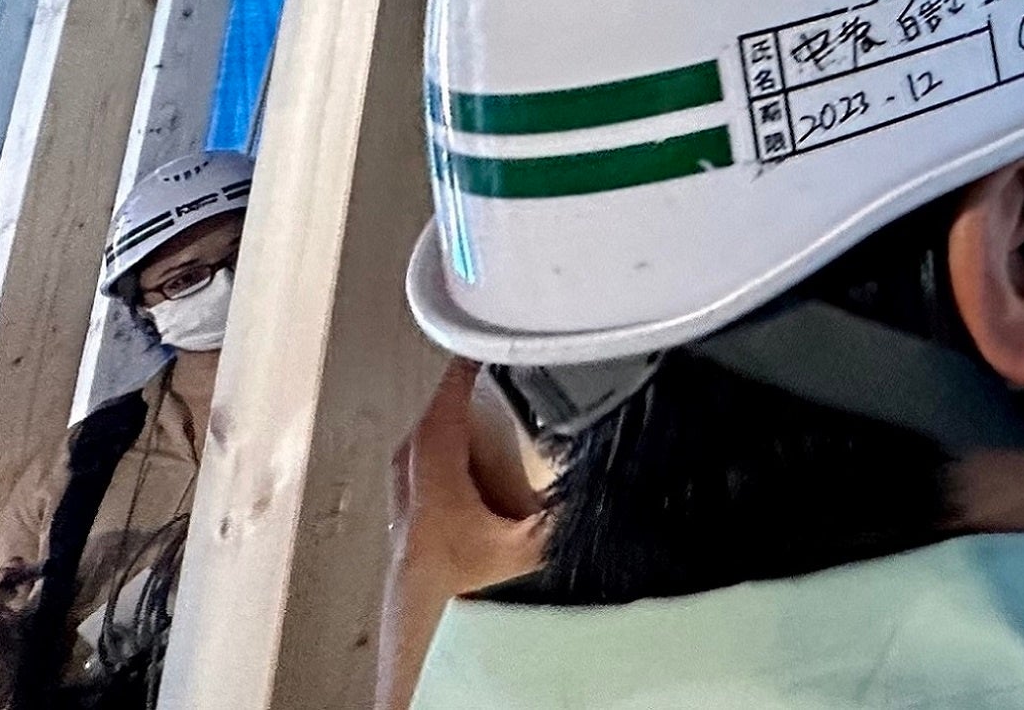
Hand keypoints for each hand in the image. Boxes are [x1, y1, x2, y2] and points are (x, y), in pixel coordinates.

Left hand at [378, 361, 547, 709]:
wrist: (437, 696)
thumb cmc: (472, 635)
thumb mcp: (541, 558)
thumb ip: (572, 508)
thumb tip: (618, 471)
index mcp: (435, 514)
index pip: (438, 424)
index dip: (458, 379)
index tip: (477, 348)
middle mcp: (411, 539)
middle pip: (417, 457)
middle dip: (451, 418)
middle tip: (484, 396)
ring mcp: (406, 572)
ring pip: (418, 500)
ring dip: (452, 472)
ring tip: (498, 465)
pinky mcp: (412, 602)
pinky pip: (428, 537)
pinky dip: (455, 519)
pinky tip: (490, 535)